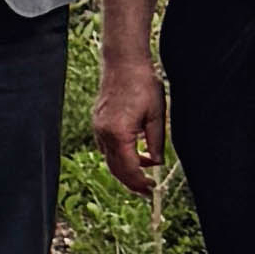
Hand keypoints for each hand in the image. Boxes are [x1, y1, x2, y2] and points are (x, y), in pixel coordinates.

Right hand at [92, 66, 165, 194]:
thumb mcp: (157, 115)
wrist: (124, 62)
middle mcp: (104, 133)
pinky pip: (106, 147)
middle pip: (115, 168)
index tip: (151, 191)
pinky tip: (134, 154)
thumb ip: (157, 142)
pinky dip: (119, 156)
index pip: (128, 168)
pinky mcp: (98, 122)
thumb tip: (156, 163)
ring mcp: (98, 127)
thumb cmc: (143, 84)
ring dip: (126, 169)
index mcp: (118, 133)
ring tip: (144, 173)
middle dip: (131, 182)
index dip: (140, 183)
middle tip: (148, 191)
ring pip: (109, 159)